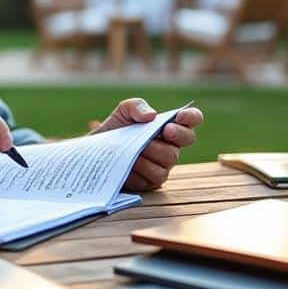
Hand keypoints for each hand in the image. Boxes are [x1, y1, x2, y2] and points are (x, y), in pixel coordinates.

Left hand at [89, 98, 203, 191]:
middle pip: (187, 139)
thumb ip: (137, 106)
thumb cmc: (114, 130)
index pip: (191, 119)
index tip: (180, 116)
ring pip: (170, 158)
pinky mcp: (152, 182)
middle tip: (165, 131)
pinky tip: (131, 163)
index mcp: (169, 125)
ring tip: (137, 149)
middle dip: (177, 134)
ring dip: (154, 151)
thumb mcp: (123, 112)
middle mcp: (171, 145)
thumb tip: (151, 115)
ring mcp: (163, 164)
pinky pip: (156, 176)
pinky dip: (143, 168)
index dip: (191, 116)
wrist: (95, 152)